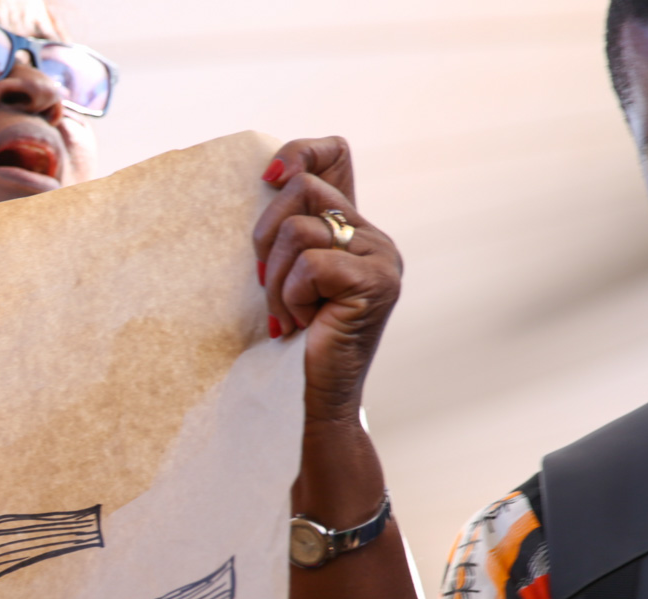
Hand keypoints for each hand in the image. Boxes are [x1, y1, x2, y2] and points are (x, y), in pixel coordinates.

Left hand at [253, 137, 402, 435]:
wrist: (311, 397)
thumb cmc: (289, 340)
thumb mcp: (279, 275)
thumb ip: (283, 231)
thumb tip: (268, 176)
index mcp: (351, 228)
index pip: (335, 153)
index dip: (299, 152)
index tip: (267, 177)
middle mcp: (373, 237)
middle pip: (303, 189)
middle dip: (266, 238)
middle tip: (269, 285)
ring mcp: (381, 258)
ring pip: (300, 230)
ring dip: (277, 279)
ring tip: (290, 312)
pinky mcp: (376, 282)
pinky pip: (310, 265)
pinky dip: (293, 296)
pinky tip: (305, 323)